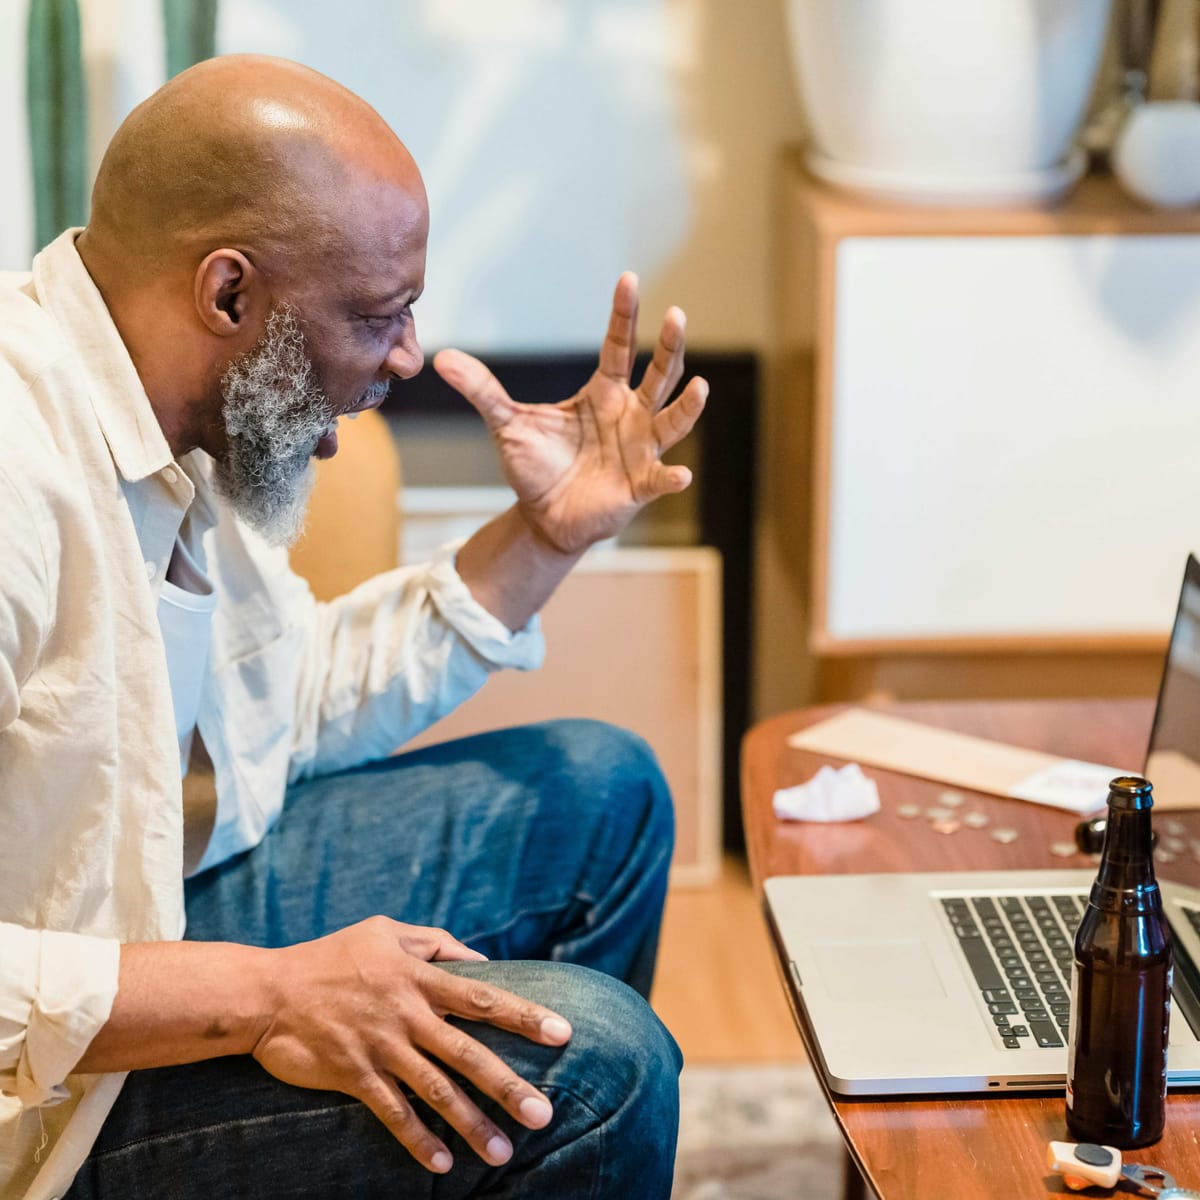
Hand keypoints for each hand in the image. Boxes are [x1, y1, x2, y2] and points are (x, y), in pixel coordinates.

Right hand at [252, 917, 572, 1173]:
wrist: (267, 992)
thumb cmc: (332, 956)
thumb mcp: (386, 933)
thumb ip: (437, 943)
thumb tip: (482, 960)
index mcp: (419, 977)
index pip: (483, 997)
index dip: (524, 1015)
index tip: (563, 1033)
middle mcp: (406, 1014)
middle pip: (468, 1052)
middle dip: (509, 1084)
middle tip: (545, 1113)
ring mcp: (381, 1047)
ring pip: (436, 1090)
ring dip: (471, 1123)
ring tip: (503, 1152)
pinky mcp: (353, 1075)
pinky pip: (392, 1113)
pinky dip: (416, 1140)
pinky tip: (441, 1165)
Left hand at [434, 272, 707, 554]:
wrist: (544, 516)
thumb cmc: (535, 466)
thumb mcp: (506, 424)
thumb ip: (482, 390)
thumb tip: (439, 358)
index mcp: (602, 393)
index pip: (618, 346)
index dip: (624, 315)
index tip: (629, 279)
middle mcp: (629, 414)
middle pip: (659, 374)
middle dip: (670, 346)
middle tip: (678, 315)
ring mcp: (640, 449)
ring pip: (672, 421)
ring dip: (687, 406)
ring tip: (700, 387)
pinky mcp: (640, 486)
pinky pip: (660, 479)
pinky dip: (671, 478)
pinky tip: (681, 475)